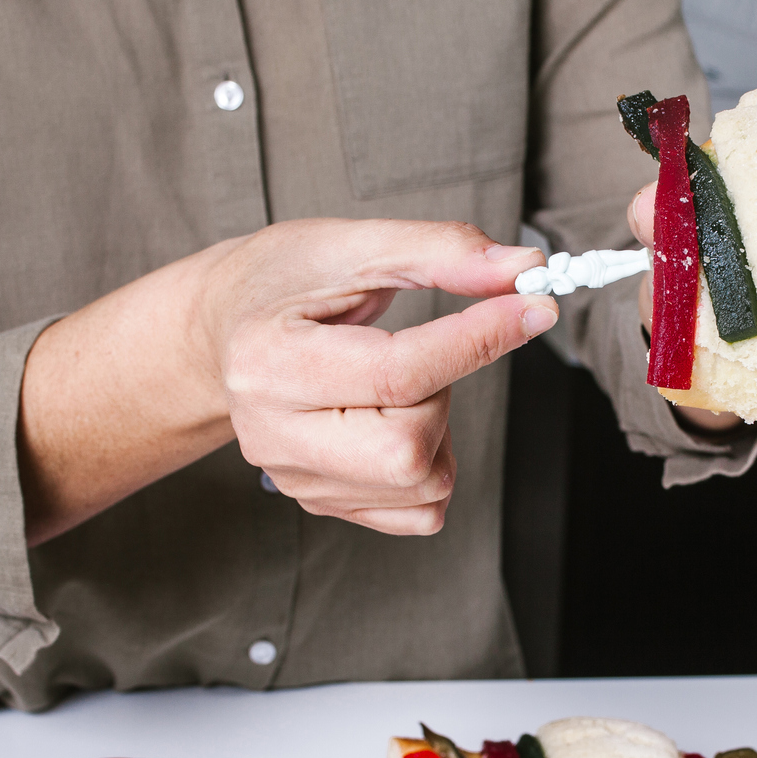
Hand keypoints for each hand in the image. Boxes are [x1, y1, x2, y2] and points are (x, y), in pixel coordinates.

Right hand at [212, 219, 555, 533]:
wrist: (222, 331)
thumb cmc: (281, 281)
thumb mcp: (354, 245)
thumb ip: (442, 252)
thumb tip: (525, 270)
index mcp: (269, 360)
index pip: (397, 372)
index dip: (480, 339)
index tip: (534, 307)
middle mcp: (272, 433)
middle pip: (407, 448)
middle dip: (442, 396)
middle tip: (418, 352)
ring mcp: (295, 477)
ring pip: (423, 482)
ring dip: (439, 427)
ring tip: (397, 382)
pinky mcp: (322, 501)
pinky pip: (420, 513)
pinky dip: (433, 464)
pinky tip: (395, 420)